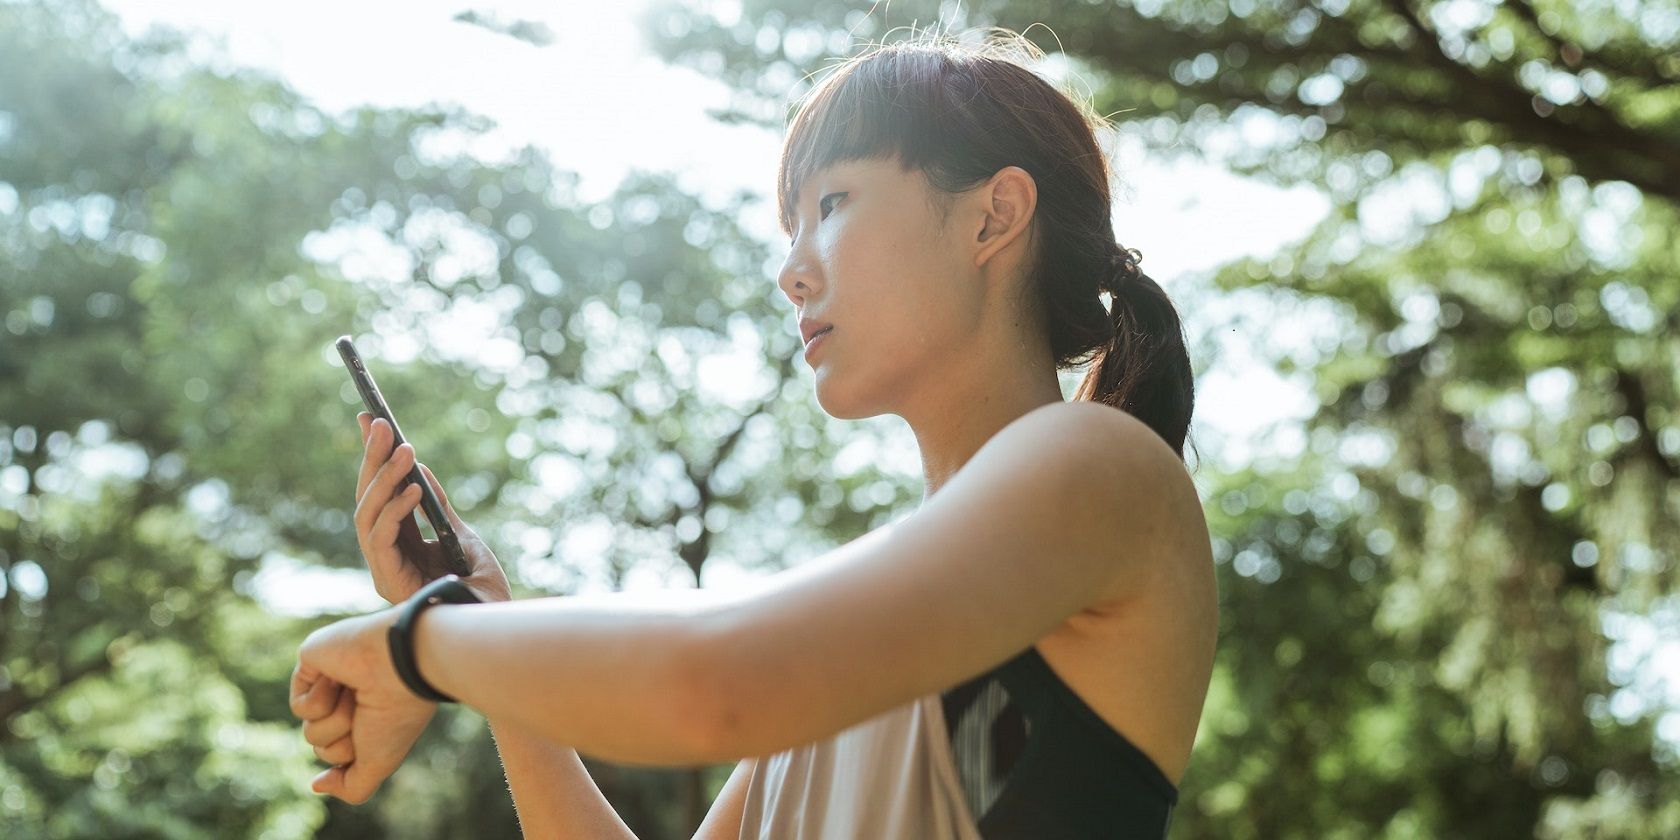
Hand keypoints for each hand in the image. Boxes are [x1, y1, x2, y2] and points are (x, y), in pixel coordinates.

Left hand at [291, 609, 436, 803]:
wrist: (402, 665)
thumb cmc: (396, 713)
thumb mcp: (379, 763)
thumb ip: (352, 786)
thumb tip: (316, 785)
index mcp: (372, 717)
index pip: (342, 754)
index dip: (353, 755)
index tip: (378, 735)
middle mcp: (352, 700)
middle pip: (323, 747)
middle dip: (343, 742)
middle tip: (368, 713)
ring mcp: (332, 680)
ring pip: (311, 731)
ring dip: (336, 720)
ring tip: (356, 693)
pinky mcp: (312, 660)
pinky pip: (300, 706)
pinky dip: (320, 701)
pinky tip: (340, 678)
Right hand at [354, 412, 510, 603]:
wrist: (497, 625)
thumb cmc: (482, 588)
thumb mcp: (460, 534)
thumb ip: (435, 505)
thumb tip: (418, 465)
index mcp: (399, 544)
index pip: (377, 493)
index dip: (370, 457)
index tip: (368, 418)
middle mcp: (385, 556)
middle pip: (367, 500)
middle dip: (371, 459)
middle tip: (380, 424)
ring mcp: (383, 571)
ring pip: (367, 517)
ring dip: (385, 480)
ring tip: (405, 450)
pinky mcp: (390, 583)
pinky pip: (381, 540)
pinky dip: (395, 511)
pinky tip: (414, 489)